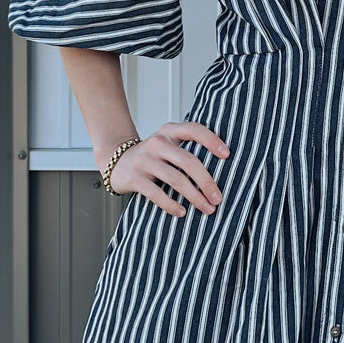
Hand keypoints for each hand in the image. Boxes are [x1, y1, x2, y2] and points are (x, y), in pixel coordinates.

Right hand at [107, 120, 229, 218]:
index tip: (227, 155)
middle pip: (188, 161)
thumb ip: (187, 150)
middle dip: (207, 182)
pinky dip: (171, 204)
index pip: (194, 130)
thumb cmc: (152, 157)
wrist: (116, 162)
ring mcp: (145, 160)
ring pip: (176, 179)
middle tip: (218, 198)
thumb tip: (221, 172)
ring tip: (206, 208)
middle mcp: (158, 143)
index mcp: (169, 131)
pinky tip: (182, 212)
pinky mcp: (135, 178)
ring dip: (194, 197)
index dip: (212, 140)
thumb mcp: (167, 145)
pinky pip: (157, 193)